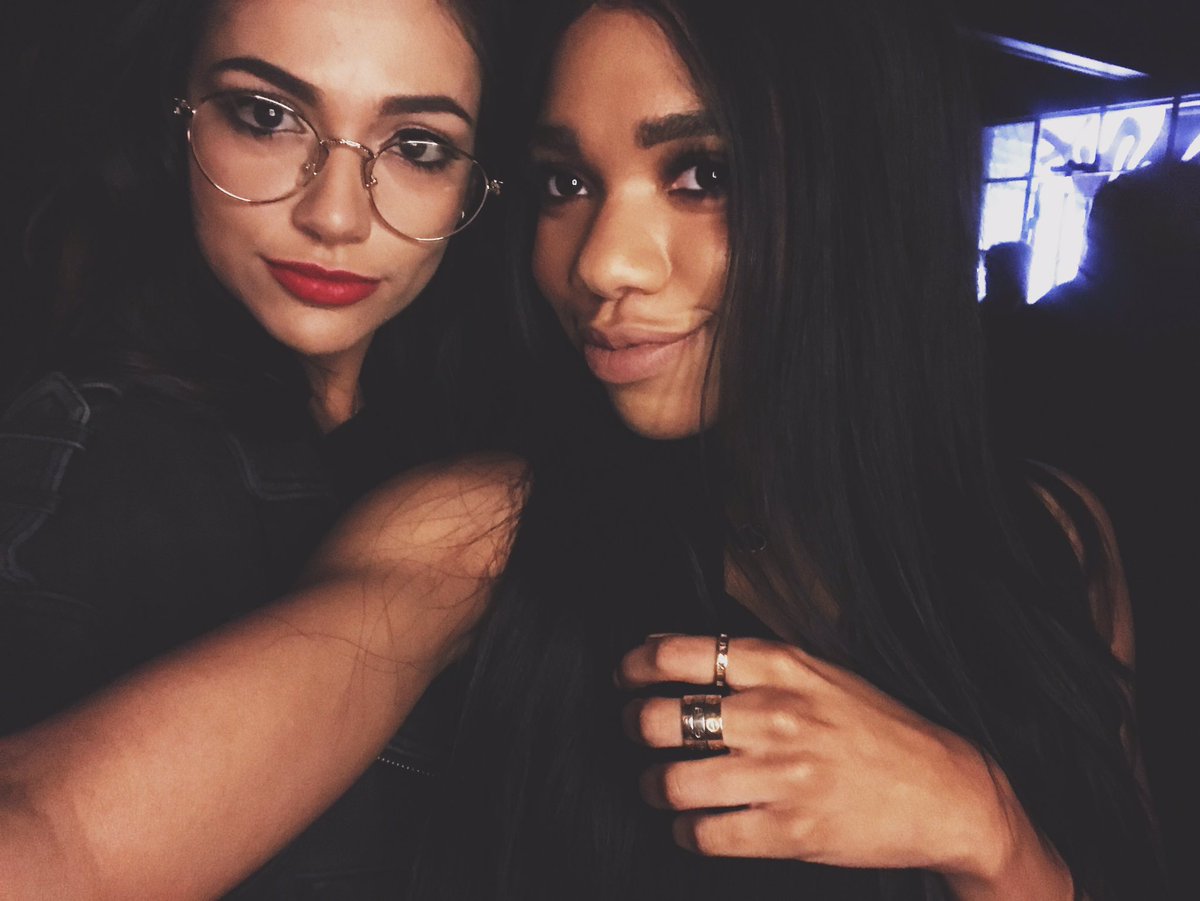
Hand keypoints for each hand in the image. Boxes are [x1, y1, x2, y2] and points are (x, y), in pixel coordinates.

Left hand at [616, 634, 1039, 885]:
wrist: (944, 791)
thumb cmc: (877, 728)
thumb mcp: (818, 671)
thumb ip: (748, 660)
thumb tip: (663, 647)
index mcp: (782, 668)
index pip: (679, 654)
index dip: (635, 665)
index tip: (626, 675)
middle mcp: (776, 715)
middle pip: (661, 719)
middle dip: (633, 727)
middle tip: (637, 731)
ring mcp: (781, 776)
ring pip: (672, 782)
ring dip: (653, 785)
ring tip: (660, 784)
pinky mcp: (788, 831)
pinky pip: (704, 834)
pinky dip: (685, 831)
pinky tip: (693, 823)